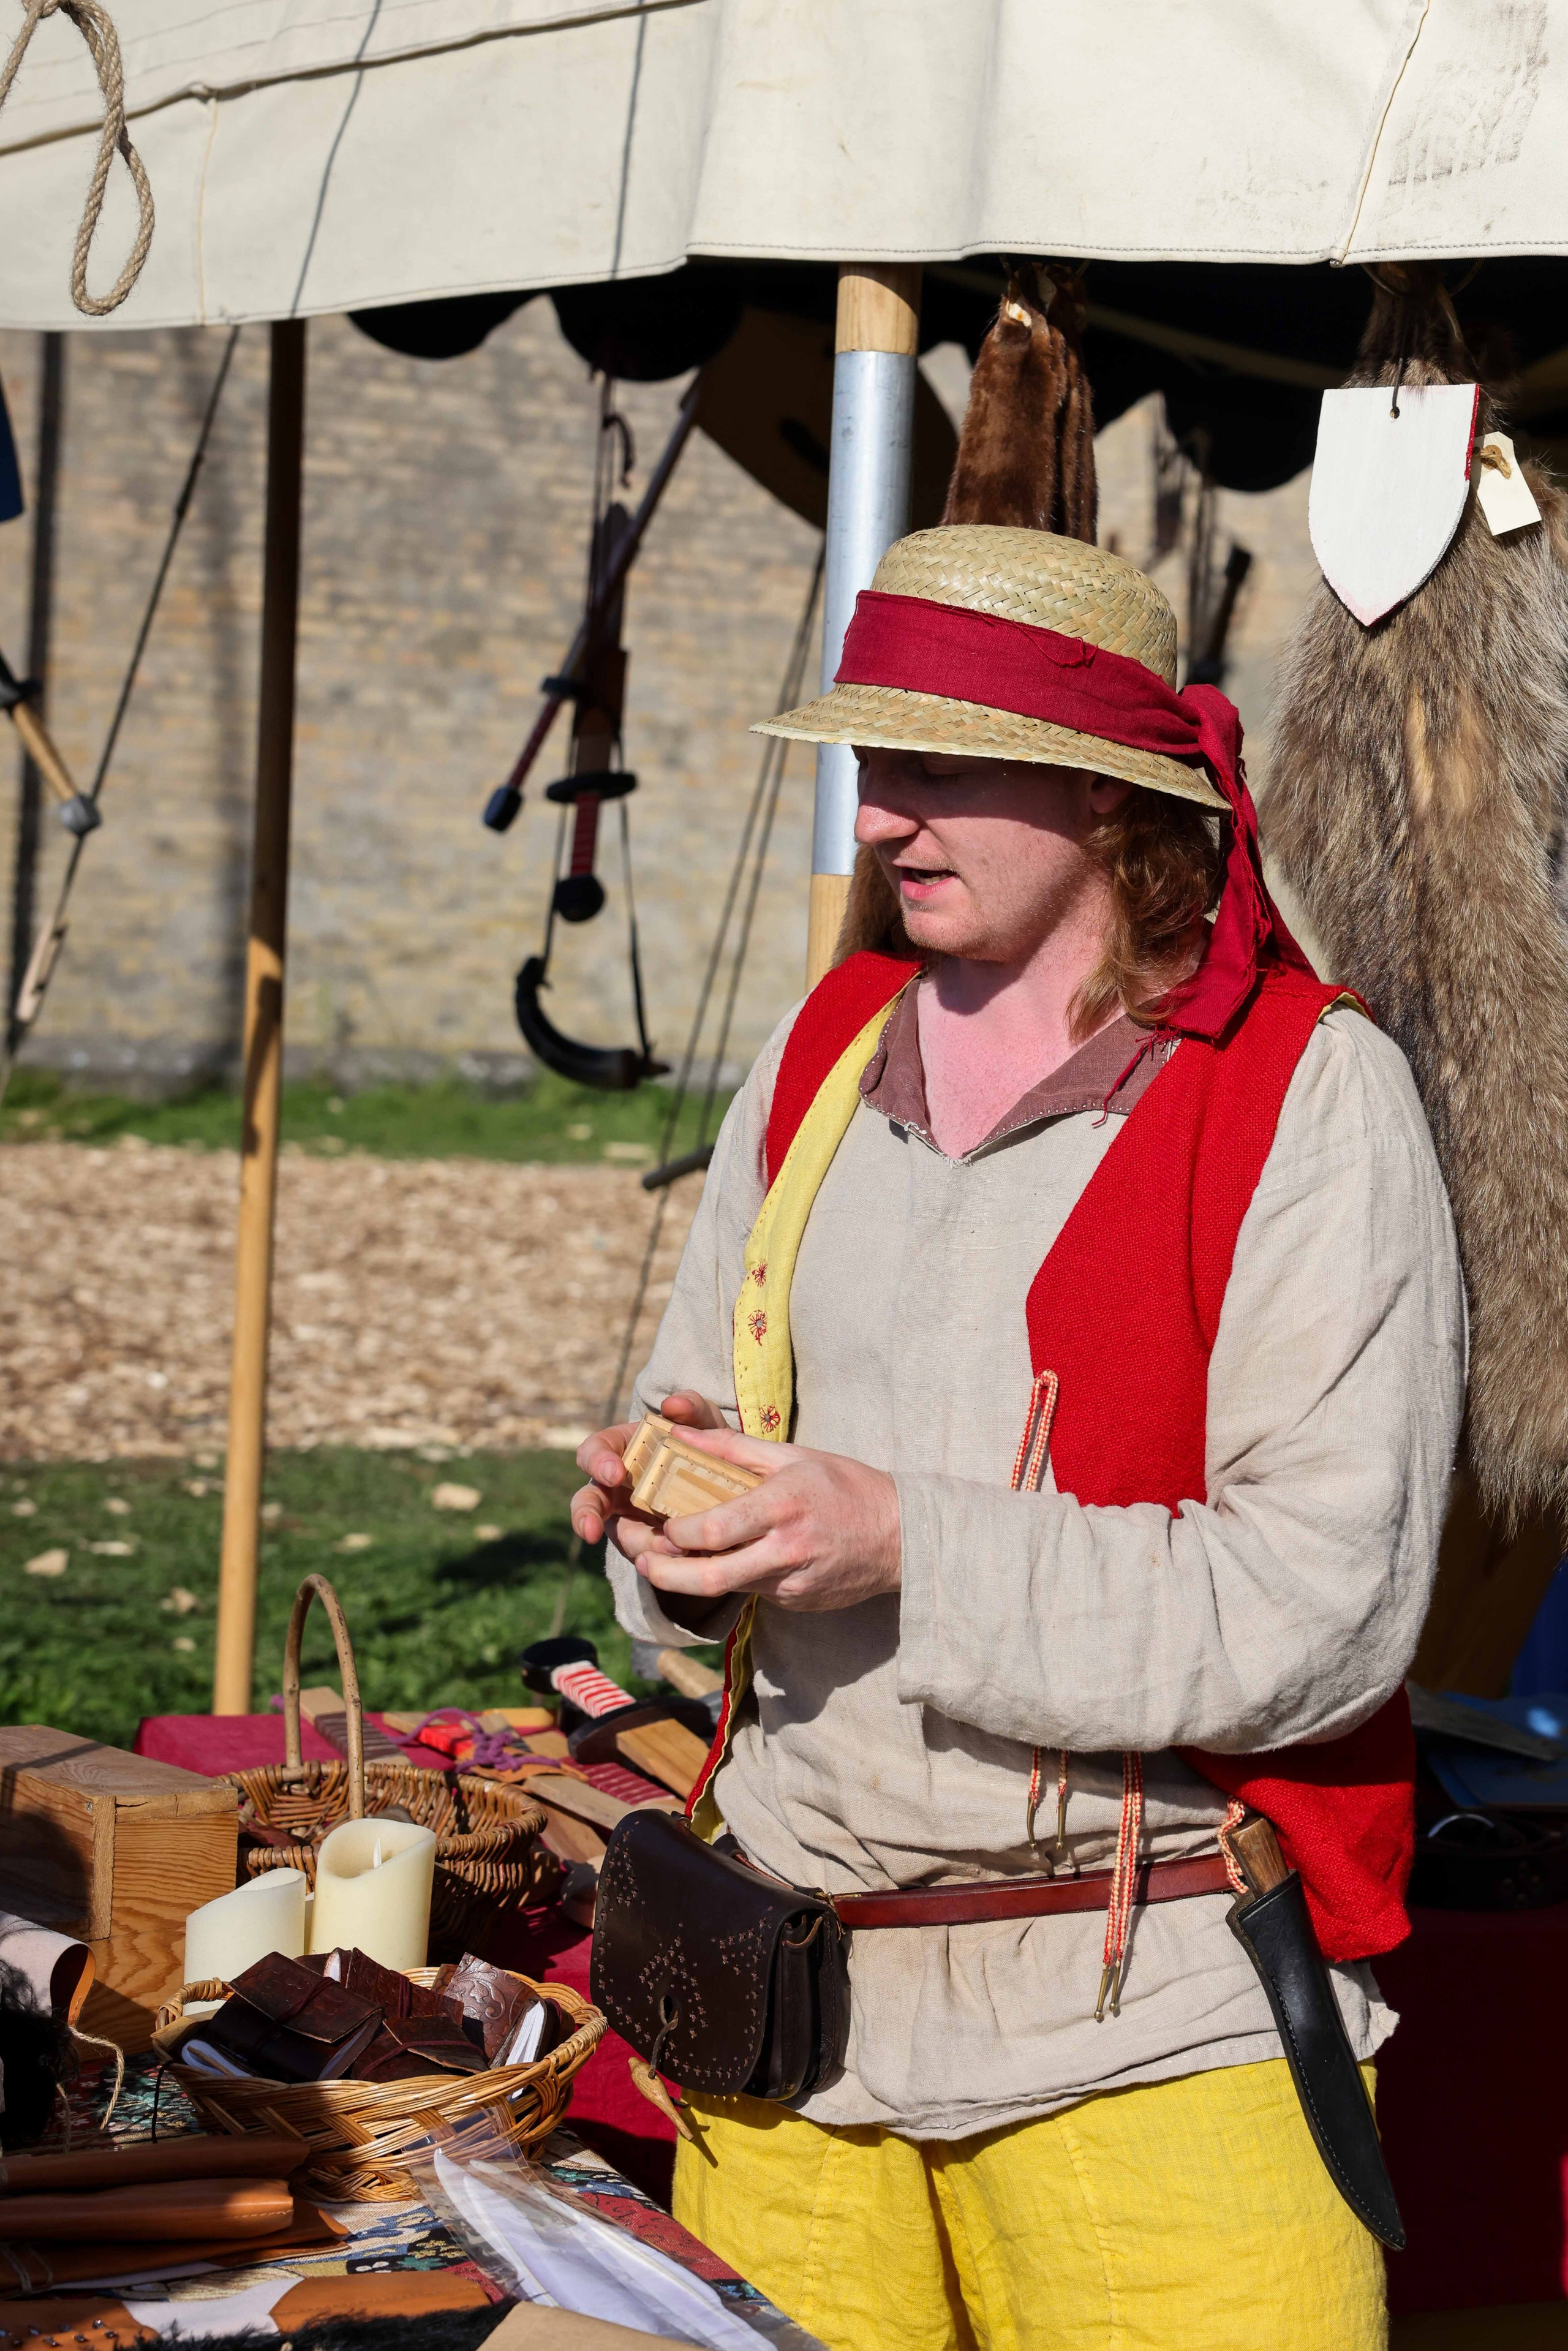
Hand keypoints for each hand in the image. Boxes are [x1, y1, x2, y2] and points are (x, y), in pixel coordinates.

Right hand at [570, 1390, 726, 1557]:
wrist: (728, 1480)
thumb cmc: (703, 1443)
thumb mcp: (703, 1423)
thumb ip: (691, 1407)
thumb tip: (673, 1403)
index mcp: (621, 1451)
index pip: (594, 1451)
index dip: (597, 1461)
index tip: (614, 1471)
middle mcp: (616, 1488)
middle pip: (587, 1503)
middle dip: (585, 1515)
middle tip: (592, 1528)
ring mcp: (629, 1520)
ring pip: (621, 1537)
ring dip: (639, 1545)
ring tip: (667, 1548)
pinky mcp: (649, 1546)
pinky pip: (648, 1557)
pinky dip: (663, 1558)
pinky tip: (684, 1556)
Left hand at [634, 1424, 901, 1613]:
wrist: (902, 1536)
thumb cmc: (847, 1486)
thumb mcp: (792, 1455)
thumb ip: (731, 1448)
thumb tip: (679, 1434)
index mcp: (782, 1506)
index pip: (712, 1531)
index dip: (675, 1535)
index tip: (660, 1526)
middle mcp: (785, 1550)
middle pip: (708, 1577)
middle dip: (663, 1575)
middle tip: (640, 1562)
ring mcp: (792, 1582)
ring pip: (727, 1588)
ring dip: (691, 1579)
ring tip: (665, 1563)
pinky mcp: (797, 1601)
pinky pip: (753, 1592)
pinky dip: (734, 1578)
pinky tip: (728, 1561)